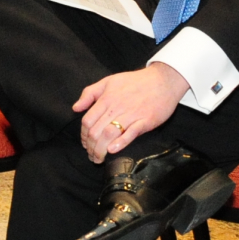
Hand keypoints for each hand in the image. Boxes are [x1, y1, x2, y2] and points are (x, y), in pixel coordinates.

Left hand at [72, 63, 188, 162]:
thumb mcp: (108, 81)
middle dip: (90, 148)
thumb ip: (89, 93)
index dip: (83, 136)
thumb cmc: (135, 82)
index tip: (85, 144)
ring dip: (101, 150)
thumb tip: (75, 108)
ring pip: (109, 134)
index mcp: (106, 98)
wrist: (163, 80)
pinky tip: (113, 150)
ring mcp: (131, 114)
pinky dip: (120, 143)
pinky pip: (131, 133)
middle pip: (95, 131)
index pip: (87, 121)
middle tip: (91, 156)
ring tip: (99, 159)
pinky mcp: (145, 120)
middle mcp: (116, 107)